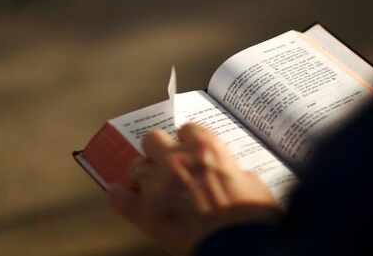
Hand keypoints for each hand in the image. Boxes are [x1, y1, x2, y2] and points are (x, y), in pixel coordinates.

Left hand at [108, 123, 280, 255]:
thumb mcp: (254, 184)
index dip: (188, 140)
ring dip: (145, 175)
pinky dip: (120, 197)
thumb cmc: (253, 217)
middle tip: (169, 165)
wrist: (240, 247)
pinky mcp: (146, 215)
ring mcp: (157, 186)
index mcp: (205, 148)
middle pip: (153, 139)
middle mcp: (176, 159)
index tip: (191, 149)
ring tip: (152, 186)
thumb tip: (230, 176)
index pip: (186, 128)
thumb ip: (233, 172)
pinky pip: (121, 199)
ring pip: (137, 167)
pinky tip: (118, 194)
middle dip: (160, 150)